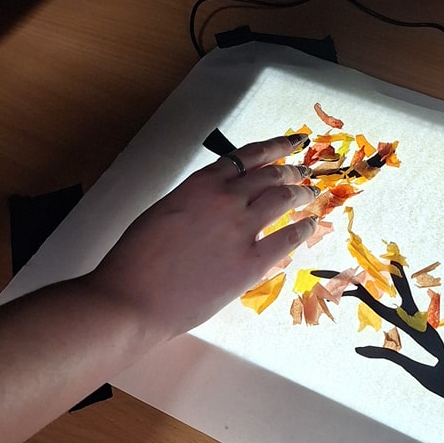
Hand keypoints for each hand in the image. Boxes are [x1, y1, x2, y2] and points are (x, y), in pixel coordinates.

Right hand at [85, 135, 316, 341]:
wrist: (132, 298)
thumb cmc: (136, 260)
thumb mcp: (164, 212)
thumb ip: (195, 202)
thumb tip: (218, 205)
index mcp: (200, 184)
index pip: (247, 156)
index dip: (275, 147)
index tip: (291, 144)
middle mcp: (225, 198)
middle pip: (271, 175)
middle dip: (291, 172)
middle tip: (302, 174)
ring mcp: (241, 229)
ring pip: (284, 199)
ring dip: (302, 193)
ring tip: (310, 194)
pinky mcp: (252, 262)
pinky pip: (288, 238)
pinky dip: (304, 228)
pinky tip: (311, 225)